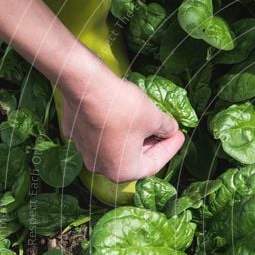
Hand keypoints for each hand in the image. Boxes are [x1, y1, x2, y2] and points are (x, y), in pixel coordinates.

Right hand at [60, 62, 184, 183]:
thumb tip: (170, 129)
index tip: (180, 136)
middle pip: (134, 158)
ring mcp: (84, 150)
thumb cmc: (122, 107)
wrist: (86, 84)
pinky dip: (113, 127)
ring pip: (116, 146)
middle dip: (152, 143)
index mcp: (122, 171)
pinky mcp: (74, 132)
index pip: (154, 164)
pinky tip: (124, 114)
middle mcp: (100, 167)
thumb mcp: (154, 117)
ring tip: (148, 122)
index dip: (170, 148)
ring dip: (133, 136)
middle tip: (166, 131)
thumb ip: (166, 128)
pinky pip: (99, 133)